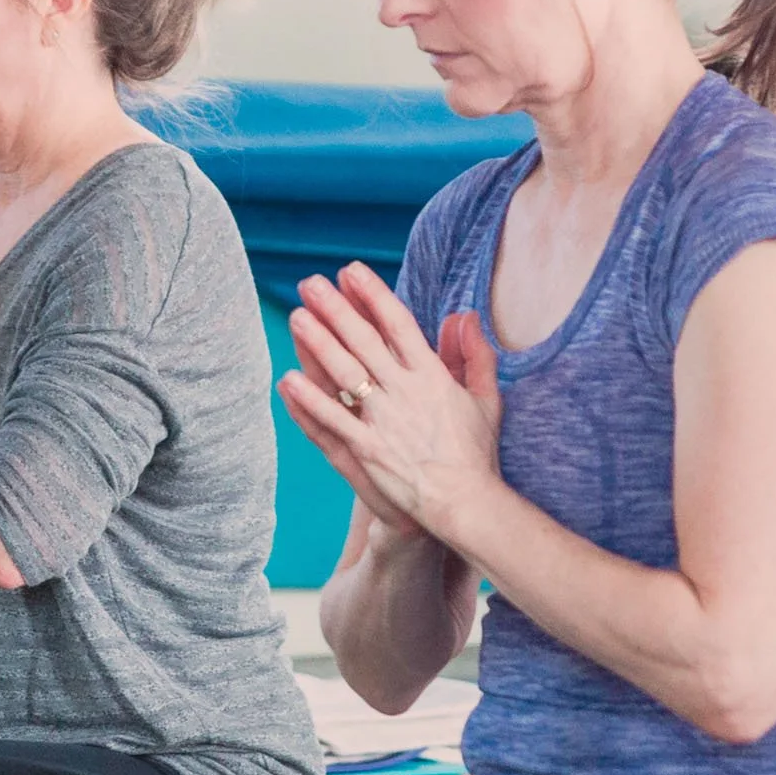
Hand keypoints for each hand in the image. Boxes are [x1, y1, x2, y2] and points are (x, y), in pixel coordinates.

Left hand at [278, 262, 502, 548]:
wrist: (464, 503)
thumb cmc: (475, 453)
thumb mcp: (486, 399)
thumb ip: (475, 355)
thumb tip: (465, 316)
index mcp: (433, 376)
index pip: (399, 325)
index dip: (373, 295)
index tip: (351, 271)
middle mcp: (406, 392)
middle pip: (364, 341)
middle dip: (336, 309)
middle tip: (310, 284)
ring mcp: (384, 421)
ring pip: (345, 374)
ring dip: (318, 344)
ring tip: (297, 318)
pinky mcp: (367, 450)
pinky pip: (333, 420)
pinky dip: (310, 400)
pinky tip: (289, 380)